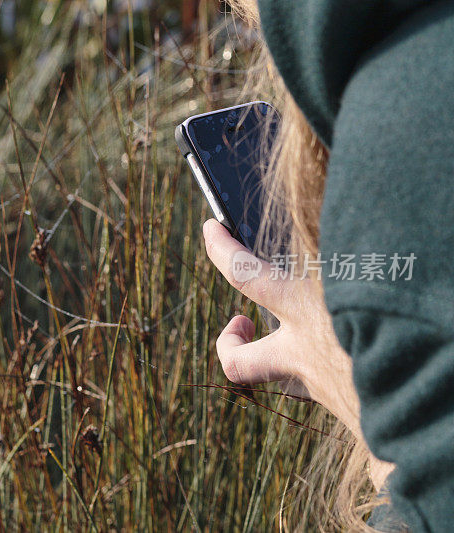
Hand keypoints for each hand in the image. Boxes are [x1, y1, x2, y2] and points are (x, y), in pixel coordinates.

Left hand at [202, 218, 393, 487]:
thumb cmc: (404, 326)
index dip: (219, 249)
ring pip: (284, 383)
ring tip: (299, 340)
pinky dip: (329, 372)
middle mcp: (304, 355)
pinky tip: (353, 356)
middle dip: (229, 344)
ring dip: (279, 360)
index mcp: (307, 311)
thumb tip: (344, 209)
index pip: (243, 273)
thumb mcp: (372, 273)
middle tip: (240, 321)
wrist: (432, 405)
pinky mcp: (350, 408)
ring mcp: (324, 388)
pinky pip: (327, 390)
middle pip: (238, 363)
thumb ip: (348, 250)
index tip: (208, 229)